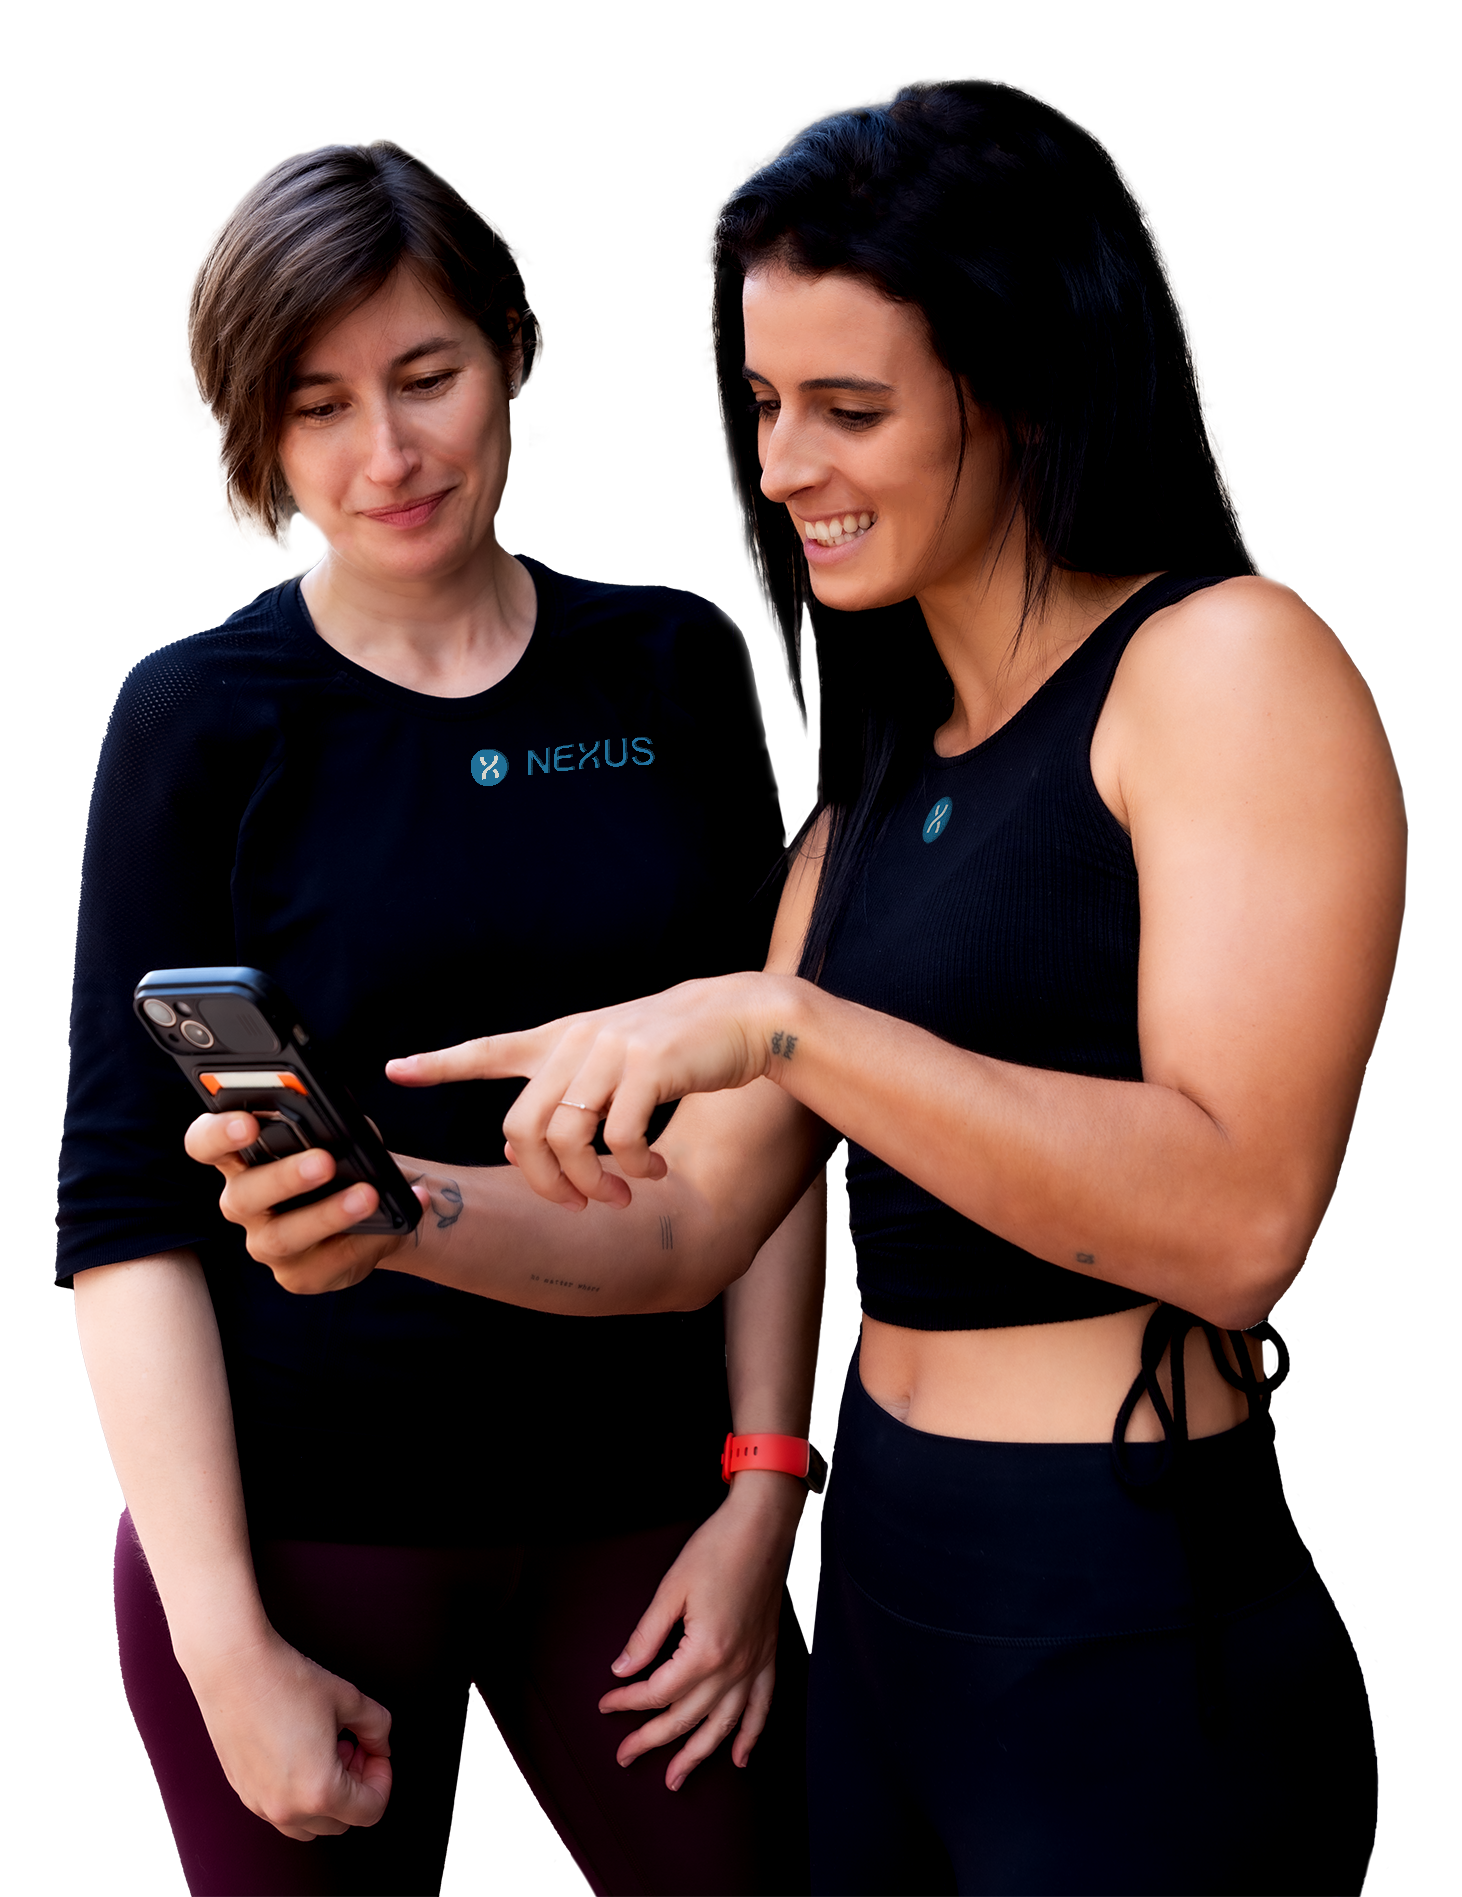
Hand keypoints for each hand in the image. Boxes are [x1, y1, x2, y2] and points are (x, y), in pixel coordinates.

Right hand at [181, 1625, 391, 1839]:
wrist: (233, 1669)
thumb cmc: (284, 1682)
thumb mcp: (349, 1698)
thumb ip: (378, 1727)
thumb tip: (381, 1745)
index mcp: (319, 1791)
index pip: (370, 1810)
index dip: (382, 1779)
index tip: (376, 1753)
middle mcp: (287, 1809)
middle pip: (341, 1821)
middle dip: (356, 1785)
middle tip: (354, 1747)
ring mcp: (261, 1805)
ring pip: (310, 1824)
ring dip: (327, 1796)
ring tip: (327, 1750)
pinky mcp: (244, 1793)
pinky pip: (282, 1811)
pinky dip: (299, 1793)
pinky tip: (300, 1751)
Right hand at [183, 1111, 425, 1294]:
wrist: (375, 1205)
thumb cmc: (345, 1157)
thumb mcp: (340, 1134)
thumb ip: (334, 1125)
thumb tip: (348, 1129)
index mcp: (240, 1157)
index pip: (205, 1143)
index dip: (218, 1134)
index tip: (248, 1123)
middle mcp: (243, 1201)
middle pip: (242, 1194)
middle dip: (284, 1177)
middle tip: (325, 1161)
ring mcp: (266, 1242)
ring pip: (282, 1236)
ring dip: (328, 1214)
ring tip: (368, 1196)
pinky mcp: (298, 1275)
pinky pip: (327, 1262)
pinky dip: (367, 1240)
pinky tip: (394, 1223)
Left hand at [387, 973, 793, 1211]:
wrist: (744, 1017)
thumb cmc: (681, 1047)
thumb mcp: (618, 1057)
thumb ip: (573, 1089)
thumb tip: (523, 1149)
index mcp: (564, 1038)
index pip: (490, 1049)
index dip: (441, 1064)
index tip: (396, 1071)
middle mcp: (578, 1041)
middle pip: (521, 1126)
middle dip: (543, 1181)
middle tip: (577, 1205)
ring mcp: (611, 1052)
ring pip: (566, 1139)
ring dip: (590, 1183)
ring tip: (619, 1194)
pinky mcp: (647, 1066)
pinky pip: (617, 1138)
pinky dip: (631, 1167)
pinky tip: (650, 1170)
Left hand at [597, 1473, 804, 1789]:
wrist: (760, 1529)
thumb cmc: (715, 1551)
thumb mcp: (670, 1590)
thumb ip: (645, 1636)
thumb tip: (621, 1669)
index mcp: (705, 1652)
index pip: (657, 1692)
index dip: (627, 1702)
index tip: (606, 1704)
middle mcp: (733, 1668)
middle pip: (686, 1717)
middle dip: (651, 1740)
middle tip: (624, 1756)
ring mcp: (754, 1666)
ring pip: (723, 1726)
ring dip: (698, 1755)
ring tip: (675, 1778)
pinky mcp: (768, 1657)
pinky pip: (761, 1709)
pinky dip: (751, 1736)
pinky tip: (740, 1758)